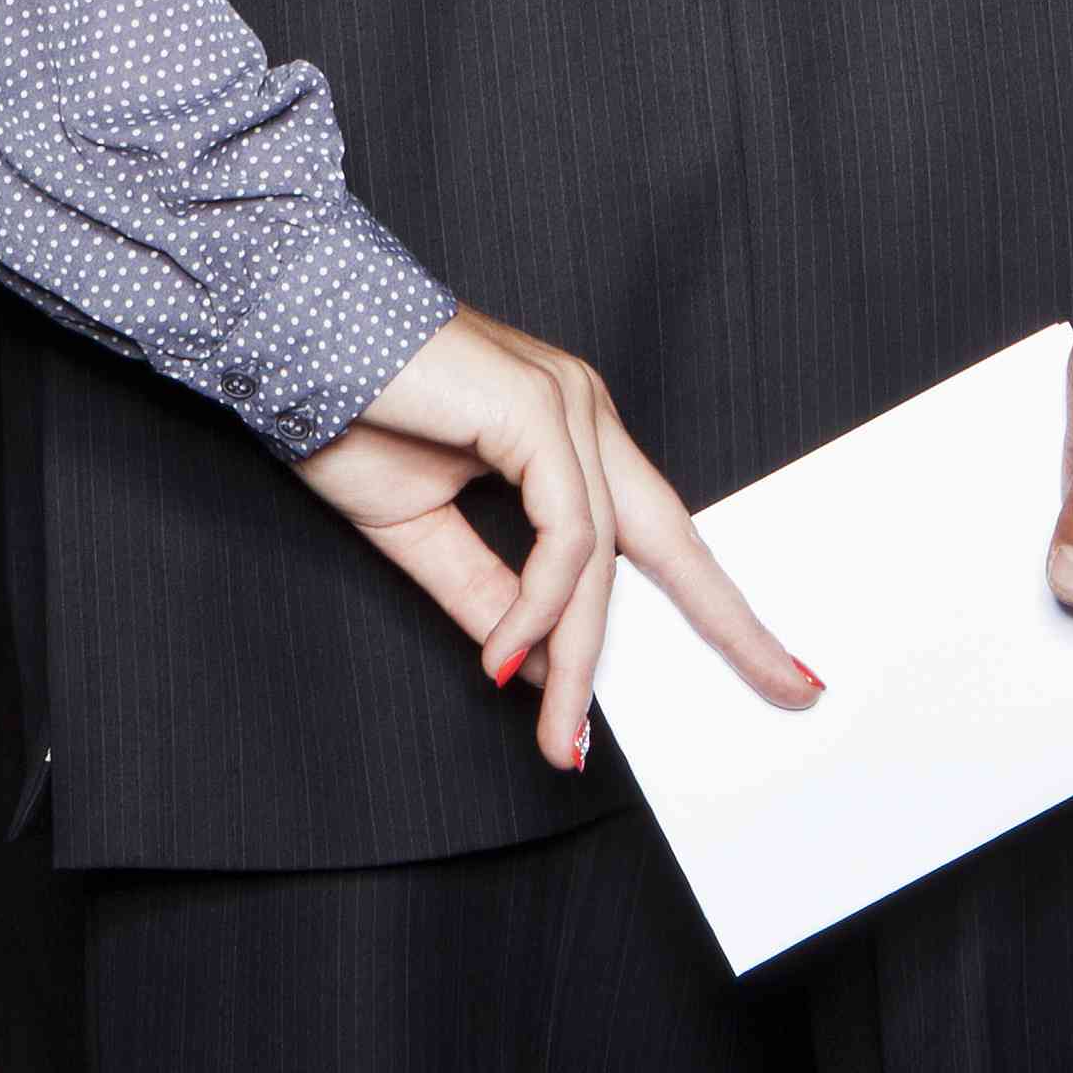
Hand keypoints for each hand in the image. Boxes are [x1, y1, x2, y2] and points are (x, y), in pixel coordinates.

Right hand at [294, 307, 820, 777]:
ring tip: (559, 735)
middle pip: (672, 538)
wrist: (282, 337)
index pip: (654, 532)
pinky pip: (565, 534)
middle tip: (790, 691)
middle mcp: (582, 413)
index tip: (765, 668)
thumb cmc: (344, 413)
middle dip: (732, 621)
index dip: (708, 603)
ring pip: (602, 557)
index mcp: (566, 435)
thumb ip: (486, 595)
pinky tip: (507, 658)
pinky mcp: (538, 409)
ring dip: (576, 657)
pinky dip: (539, 606)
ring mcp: (566, 404)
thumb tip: (533, 670)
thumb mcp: (422, 532)